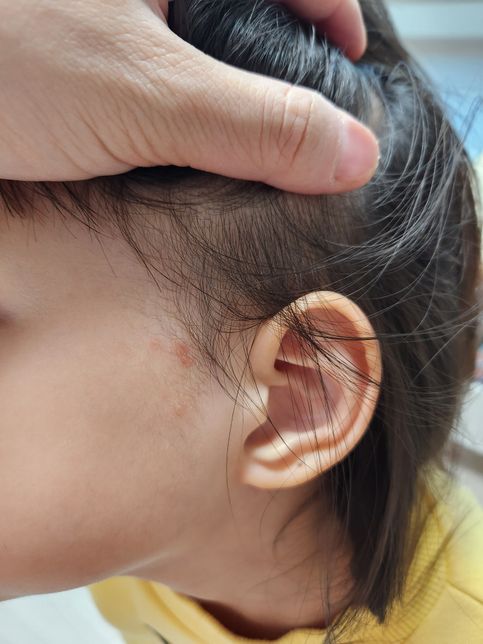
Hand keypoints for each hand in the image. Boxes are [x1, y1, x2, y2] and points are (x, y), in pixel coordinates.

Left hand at [0, 0, 378, 193]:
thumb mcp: (140, 93)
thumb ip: (254, 123)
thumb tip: (351, 154)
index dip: (336, 15)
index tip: (355, 71)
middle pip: (246, 9)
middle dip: (283, 62)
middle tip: (304, 125)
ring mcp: (109, 19)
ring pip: (198, 43)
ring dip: (228, 93)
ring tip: (251, 144)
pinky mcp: (79, 51)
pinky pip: (151, 75)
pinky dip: (175, 110)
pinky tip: (176, 144)